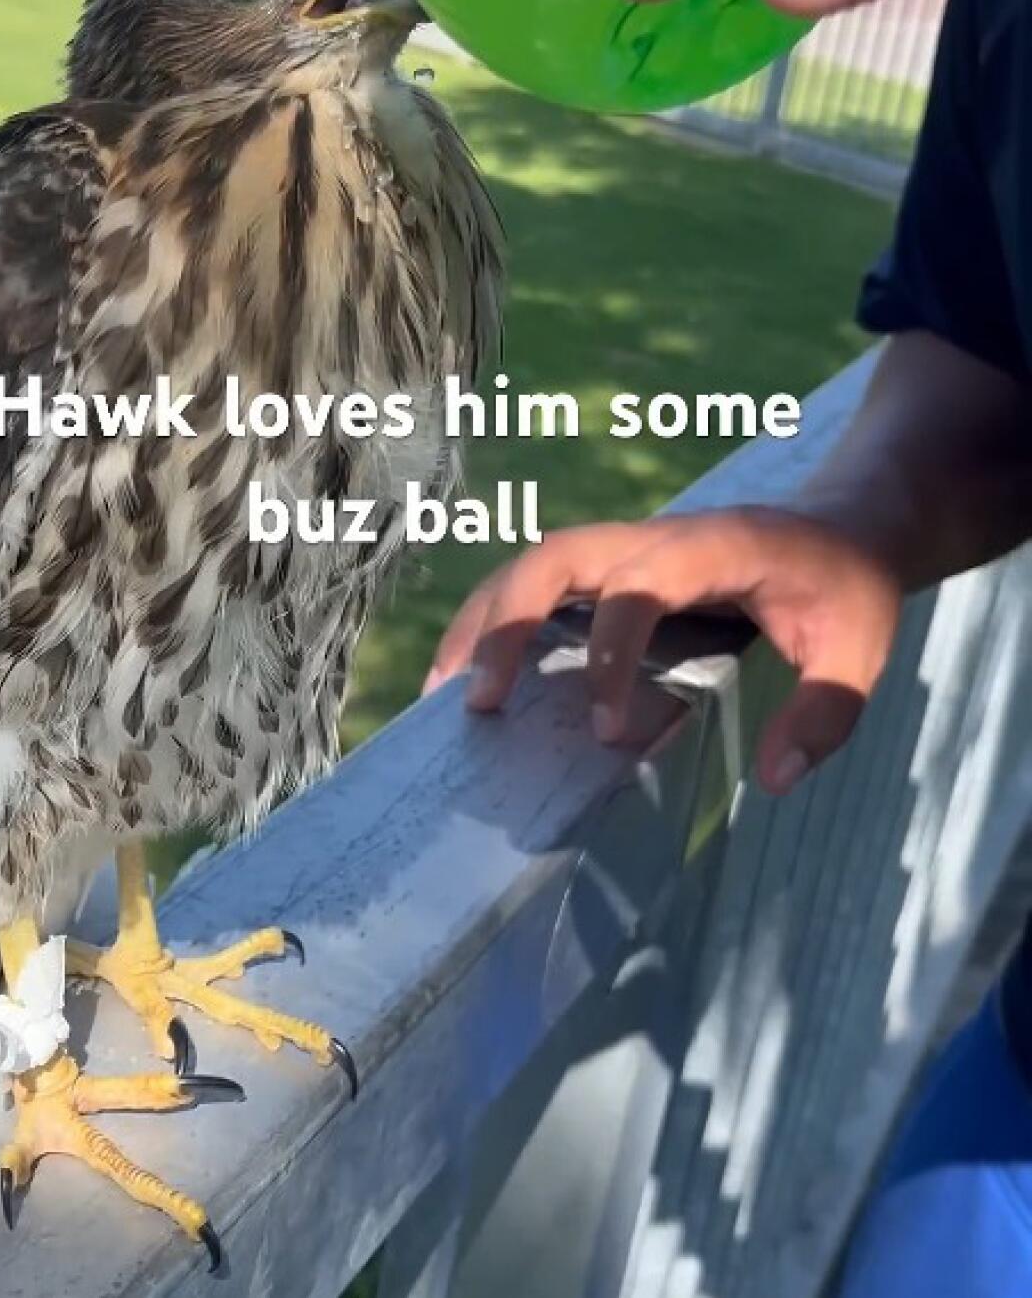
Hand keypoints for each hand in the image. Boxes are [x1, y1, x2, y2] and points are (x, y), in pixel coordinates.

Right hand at [424, 508, 901, 793]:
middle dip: (507, 624)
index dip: (611, 654)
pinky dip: (499, 621)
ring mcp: (629, 548)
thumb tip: (772, 781)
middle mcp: (655, 538)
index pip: (636, 585)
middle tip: (478, 704)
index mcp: (712, 547)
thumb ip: (824, 713)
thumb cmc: (849, 586)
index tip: (605, 729)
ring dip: (484, 622)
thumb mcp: (861, 649)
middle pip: (555, 557)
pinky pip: (543, 583)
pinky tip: (473, 677)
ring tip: (443, 695)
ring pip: (534, 564)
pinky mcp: (616, 568)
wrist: (845, 523)